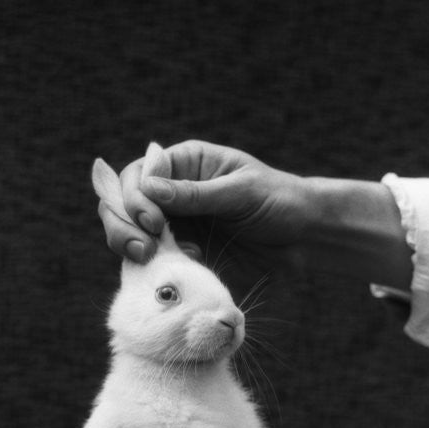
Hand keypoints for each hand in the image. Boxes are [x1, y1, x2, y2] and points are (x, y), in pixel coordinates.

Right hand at [100, 139, 308, 264]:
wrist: (305, 238)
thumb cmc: (280, 202)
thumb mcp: (241, 192)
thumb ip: (196, 194)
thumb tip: (148, 188)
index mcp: (187, 163)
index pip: (139, 174)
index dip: (135, 197)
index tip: (153, 222)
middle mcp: (174, 191)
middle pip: (124, 202)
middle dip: (123, 223)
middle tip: (142, 248)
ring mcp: (177, 222)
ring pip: (131, 231)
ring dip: (129, 245)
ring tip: (147, 257)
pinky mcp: (184, 252)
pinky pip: (154, 258)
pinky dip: (154, 264)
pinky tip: (184, 264)